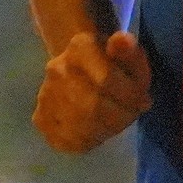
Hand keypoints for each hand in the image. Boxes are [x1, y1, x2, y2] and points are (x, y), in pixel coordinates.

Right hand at [35, 30, 150, 152]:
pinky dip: (88, 140)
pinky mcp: (41, 118)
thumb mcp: (131, 56)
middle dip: (120, 116)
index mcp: (80, 47)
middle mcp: (57, 68)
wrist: (82, 72)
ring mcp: (45, 94)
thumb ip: (131, 52)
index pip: (106, 79)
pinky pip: (68, 141)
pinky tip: (96, 129)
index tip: (142, 99)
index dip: (131, 96)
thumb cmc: (114, 66)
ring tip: (114, 120)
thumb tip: (122, 41)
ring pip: (81, 127)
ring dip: (106, 130)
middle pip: (94, 107)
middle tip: (129, 114)